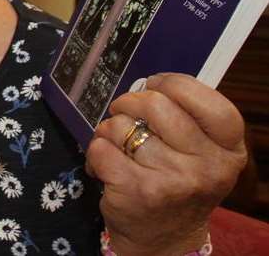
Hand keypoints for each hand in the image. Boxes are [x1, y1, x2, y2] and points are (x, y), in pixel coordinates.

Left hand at [86, 73, 245, 255]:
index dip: (174, 83)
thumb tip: (150, 84)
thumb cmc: (178, 183)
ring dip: (110, 131)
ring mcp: (173, 180)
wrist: (164, 240)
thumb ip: (187, 119)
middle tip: (126, 115)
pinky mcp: (138, 191)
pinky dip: (96, 152)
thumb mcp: (201, 155)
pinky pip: (100, 147)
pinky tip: (107, 167)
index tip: (156, 86)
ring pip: (121, 125)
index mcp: (228, 151)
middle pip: (155, 104)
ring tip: (119, 149)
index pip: (207, 100)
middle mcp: (207, 166)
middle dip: (129, 103)